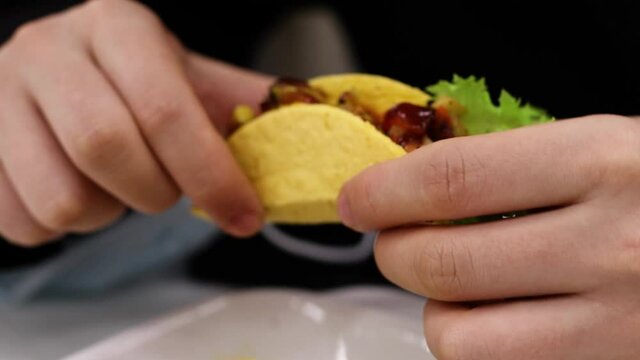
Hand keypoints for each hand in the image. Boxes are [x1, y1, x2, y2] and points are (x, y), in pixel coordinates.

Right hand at [0, 0, 271, 245]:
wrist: (57, 79)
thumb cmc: (132, 83)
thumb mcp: (187, 79)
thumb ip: (241, 105)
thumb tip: (310, 136)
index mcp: (117, 26)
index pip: (166, 110)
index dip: (212, 175)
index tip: (244, 216)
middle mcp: (49, 49)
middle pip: (105, 149)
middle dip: (154, 192)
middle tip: (167, 191)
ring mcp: (0, 95)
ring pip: (62, 197)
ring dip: (108, 212)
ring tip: (118, 186)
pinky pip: (25, 222)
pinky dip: (67, 227)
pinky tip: (81, 190)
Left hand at [339, 115, 639, 358]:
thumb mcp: (608, 148)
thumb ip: (517, 164)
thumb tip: (414, 182)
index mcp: (605, 163)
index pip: (453, 179)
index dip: (385, 190)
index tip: (356, 199)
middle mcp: (611, 247)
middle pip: (440, 264)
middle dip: (393, 252)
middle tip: (393, 241)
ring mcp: (615, 324)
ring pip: (457, 337)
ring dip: (434, 310)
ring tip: (456, 287)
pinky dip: (476, 346)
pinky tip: (499, 319)